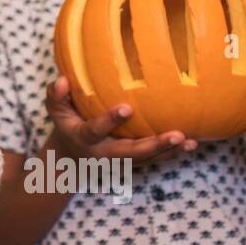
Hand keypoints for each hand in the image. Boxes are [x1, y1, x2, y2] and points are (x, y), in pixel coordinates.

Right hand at [45, 76, 196, 163]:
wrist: (71, 159)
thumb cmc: (67, 125)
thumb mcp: (55, 110)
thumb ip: (55, 95)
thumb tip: (63, 80)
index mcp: (84, 138)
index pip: (96, 130)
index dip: (110, 120)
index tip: (127, 108)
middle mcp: (104, 153)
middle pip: (131, 153)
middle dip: (154, 145)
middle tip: (176, 135)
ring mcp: (120, 161)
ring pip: (146, 159)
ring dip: (168, 152)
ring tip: (190, 142)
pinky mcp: (132, 164)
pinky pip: (153, 160)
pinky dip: (171, 154)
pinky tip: (191, 145)